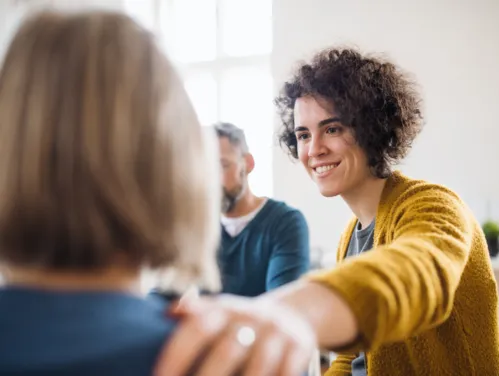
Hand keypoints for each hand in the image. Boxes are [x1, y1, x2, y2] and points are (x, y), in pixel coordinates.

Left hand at [154, 295, 316, 375]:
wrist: (291, 314)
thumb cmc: (242, 321)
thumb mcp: (220, 310)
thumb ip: (194, 312)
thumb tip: (166, 313)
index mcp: (224, 309)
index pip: (196, 328)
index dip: (176, 355)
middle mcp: (251, 317)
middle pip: (226, 351)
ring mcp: (276, 332)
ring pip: (258, 370)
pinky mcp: (299, 346)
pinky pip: (285, 375)